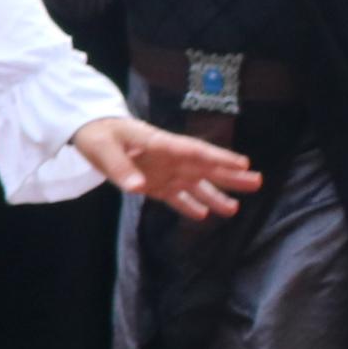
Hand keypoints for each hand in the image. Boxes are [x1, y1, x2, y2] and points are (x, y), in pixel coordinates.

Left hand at [72, 116, 258, 221]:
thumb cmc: (98, 135)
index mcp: (159, 144)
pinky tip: (204, 215)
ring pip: (194, 185)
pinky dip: (188, 205)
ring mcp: (163, 172)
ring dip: (214, 196)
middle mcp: (168, 159)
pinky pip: (174, 197)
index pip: (193, 151)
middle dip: (229, 175)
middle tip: (257, 182)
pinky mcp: (154, 184)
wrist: (90, 133)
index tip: (242, 163)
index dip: (217, 156)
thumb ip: (120, 167)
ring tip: (234, 209)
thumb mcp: (103, 148)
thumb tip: (138, 188)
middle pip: (203, 167)